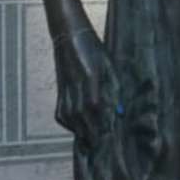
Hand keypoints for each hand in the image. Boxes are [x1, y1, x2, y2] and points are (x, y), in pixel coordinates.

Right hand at [53, 29, 119, 144]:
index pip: (94, 104)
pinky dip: (68, 123)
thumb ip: (114, 86)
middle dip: (91, 131)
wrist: (68, 35)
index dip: (101, 120)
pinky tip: (76, 128)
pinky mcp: (59, 89)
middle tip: (100, 144)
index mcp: (90, 75)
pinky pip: (61, 111)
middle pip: (80, 114)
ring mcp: (65, 87)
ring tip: (90, 141)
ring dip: (80, 130)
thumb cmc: (93, 48)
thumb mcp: (108, 64)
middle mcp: (76, 83)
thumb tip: (120, 111)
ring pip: (69, 115)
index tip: (109, 132)